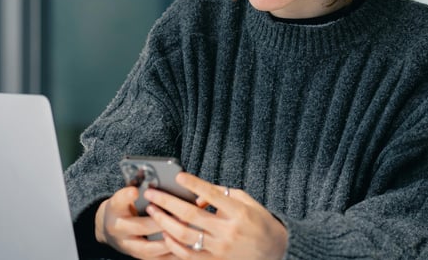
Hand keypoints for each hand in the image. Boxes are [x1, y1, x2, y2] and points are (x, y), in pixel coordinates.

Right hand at [95, 186, 177, 258]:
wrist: (110, 228)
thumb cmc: (125, 206)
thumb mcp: (126, 194)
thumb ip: (140, 186)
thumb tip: (162, 178)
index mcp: (114, 208)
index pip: (119, 201)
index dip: (127, 196)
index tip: (136, 190)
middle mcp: (118, 228)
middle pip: (140, 226)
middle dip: (161, 221)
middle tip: (181, 215)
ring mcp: (127, 246)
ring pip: (148, 248)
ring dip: (168, 241)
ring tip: (185, 232)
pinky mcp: (137, 256)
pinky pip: (155, 259)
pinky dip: (170, 255)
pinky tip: (185, 248)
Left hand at [143, 173, 287, 259]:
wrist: (275, 250)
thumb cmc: (259, 222)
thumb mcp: (246, 201)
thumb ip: (222, 193)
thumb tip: (197, 192)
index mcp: (238, 212)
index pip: (211, 194)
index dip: (193, 184)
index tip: (178, 176)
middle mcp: (228, 231)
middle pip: (190, 214)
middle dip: (167, 202)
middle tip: (151, 193)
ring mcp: (220, 249)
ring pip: (185, 235)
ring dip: (164, 222)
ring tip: (152, 211)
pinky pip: (188, 255)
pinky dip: (173, 244)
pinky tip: (165, 233)